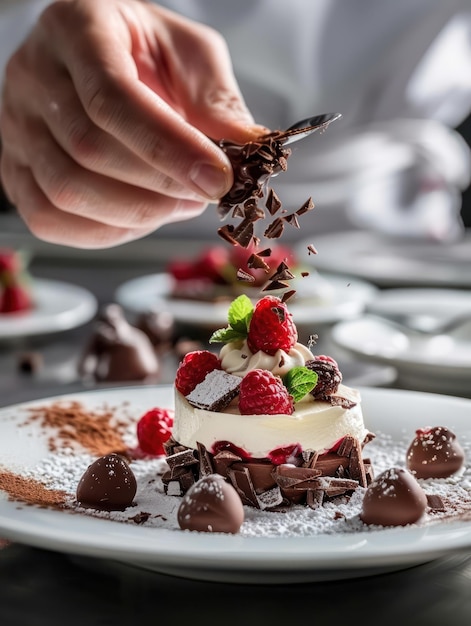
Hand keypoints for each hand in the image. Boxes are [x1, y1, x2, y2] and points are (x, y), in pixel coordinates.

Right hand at [0, 0, 263, 247]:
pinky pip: (49, 219)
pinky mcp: (16, 170)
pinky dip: (106, 232)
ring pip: (67, 191)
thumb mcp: (191, 57)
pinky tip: (143, 218)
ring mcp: (16, 127)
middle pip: (89, 151)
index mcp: (77, 29)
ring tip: (180, 203)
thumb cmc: (148, 54)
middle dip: (161, 185)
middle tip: (206, 193)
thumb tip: (252, 150)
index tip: (218, 180)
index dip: (169, 148)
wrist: (104, 59)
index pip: (112, 98)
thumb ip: (218, 100)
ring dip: (138, 213)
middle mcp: (33, 76)